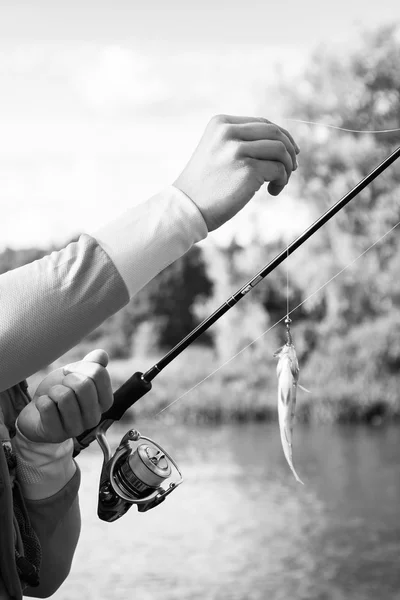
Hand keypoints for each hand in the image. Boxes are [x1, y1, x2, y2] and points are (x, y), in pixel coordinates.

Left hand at [17, 349, 112, 443]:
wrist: (38, 411)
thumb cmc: (61, 391)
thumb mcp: (77, 374)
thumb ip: (92, 364)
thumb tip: (102, 355)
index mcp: (105, 401)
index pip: (99, 374)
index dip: (81, 367)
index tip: (72, 373)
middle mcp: (94, 417)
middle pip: (84, 385)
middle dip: (67, 379)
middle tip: (63, 386)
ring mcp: (76, 428)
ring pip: (65, 397)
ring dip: (54, 391)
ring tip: (54, 397)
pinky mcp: (57, 434)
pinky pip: (47, 406)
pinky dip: (42, 401)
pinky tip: (45, 407)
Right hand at [174, 114, 299, 231]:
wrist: (187, 208)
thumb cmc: (203, 186)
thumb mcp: (216, 152)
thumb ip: (239, 142)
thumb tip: (278, 143)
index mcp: (221, 123)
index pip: (262, 123)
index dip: (281, 137)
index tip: (290, 151)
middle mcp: (229, 132)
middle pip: (275, 133)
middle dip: (289, 150)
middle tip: (291, 168)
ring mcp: (238, 150)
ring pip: (280, 150)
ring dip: (287, 167)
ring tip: (279, 182)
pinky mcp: (248, 169)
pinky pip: (278, 170)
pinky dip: (282, 181)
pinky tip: (272, 191)